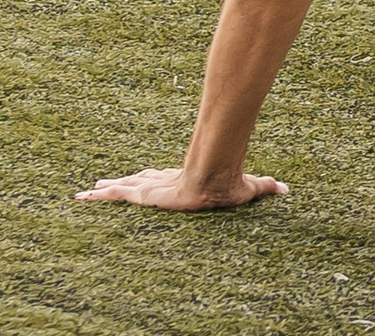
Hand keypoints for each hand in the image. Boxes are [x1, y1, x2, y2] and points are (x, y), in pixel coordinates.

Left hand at [76, 166, 288, 210]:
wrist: (214, 178)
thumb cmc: (228, 182)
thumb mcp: (247, 189)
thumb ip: (264, 188)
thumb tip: (288, 189)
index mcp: (184, 180)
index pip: (163, 179)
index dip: (150, 179)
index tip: (140, 178)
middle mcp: (164, 181)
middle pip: (138, 181)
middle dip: (122, 183)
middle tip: (103, 183)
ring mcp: (153, 186)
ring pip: (124, 188)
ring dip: (106, 189)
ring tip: (86, 192)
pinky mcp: (144, 193)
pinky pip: (117, 195)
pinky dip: (101, 196)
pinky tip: (85, 196)